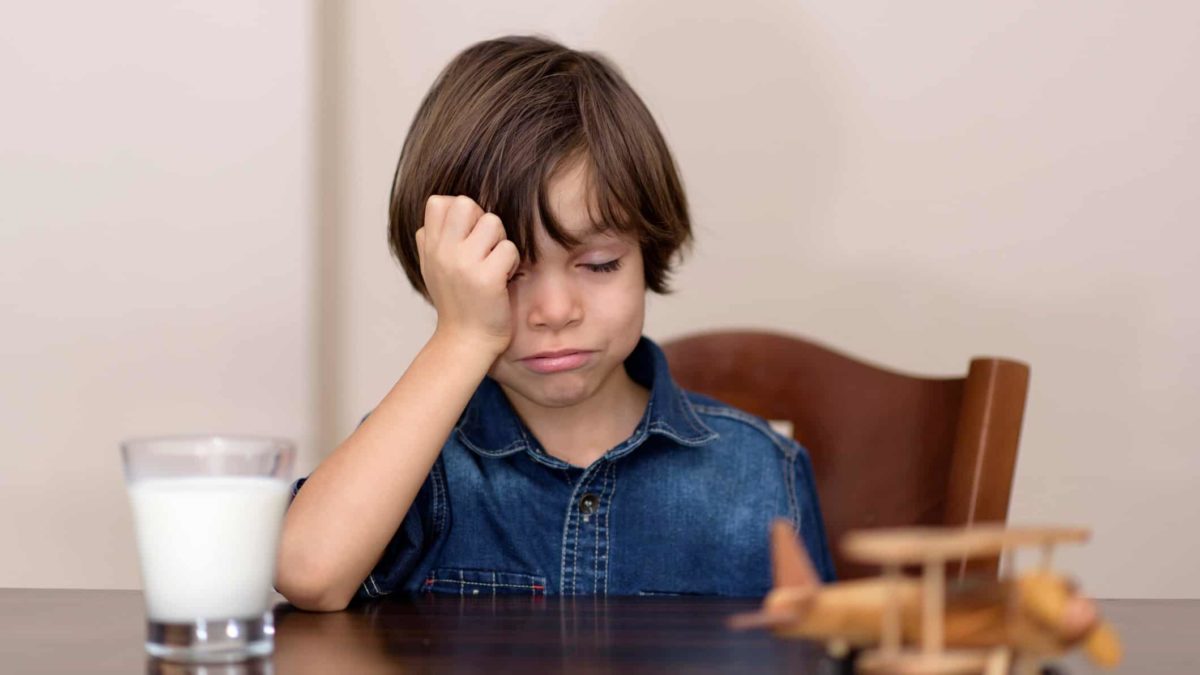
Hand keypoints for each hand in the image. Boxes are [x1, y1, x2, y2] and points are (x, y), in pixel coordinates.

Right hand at [416, 195, 519, 356]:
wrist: (466, 342)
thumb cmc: (457, 302)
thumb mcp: (433, 267)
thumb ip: (435, 237)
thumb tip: (447, 204)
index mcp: (429, 247)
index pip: (439, 202)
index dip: (460, 213)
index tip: (466, 237)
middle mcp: (442, 252)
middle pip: (465, 204)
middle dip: (482, 219)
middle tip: (485, 246)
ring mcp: (463, 265)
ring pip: (492, 222)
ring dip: (500, 241)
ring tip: (494, 263)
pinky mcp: (486, 278)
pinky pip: (509, 248)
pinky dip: (512, 263)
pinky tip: (503, 279)